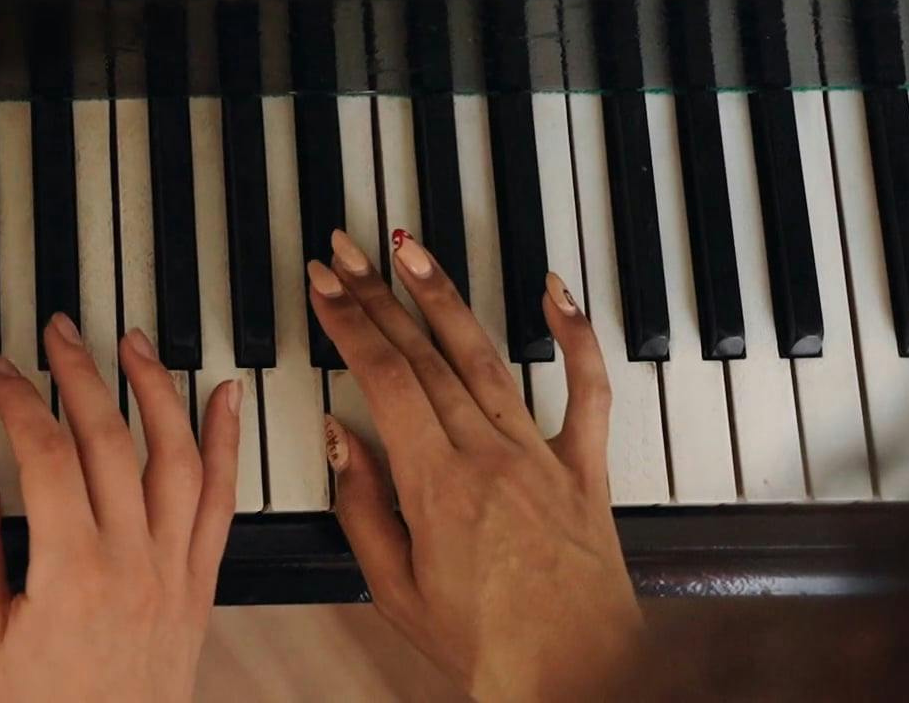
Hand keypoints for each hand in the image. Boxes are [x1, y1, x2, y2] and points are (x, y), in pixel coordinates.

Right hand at [0, 312, 241, 702]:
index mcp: (69, 573)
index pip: (45, 454)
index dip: (20, 399)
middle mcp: (132, 563)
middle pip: (112, 441)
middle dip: (81, 374)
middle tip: (58, 332)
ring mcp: (174, 571)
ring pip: (177, 458)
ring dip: (157, 390)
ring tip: (134, 343)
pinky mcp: (200, 584)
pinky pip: (222, 501)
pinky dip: (226, 443)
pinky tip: (224, 396)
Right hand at [310, 229, 640, 702]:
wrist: (577, 681)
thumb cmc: (487, 650)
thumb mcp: (395, 591)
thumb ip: (362, 508)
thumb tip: (340, 437)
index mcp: (437, 486)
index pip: (384, 377)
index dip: (348, 321)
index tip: (322, 284)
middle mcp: (490, 457)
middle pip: (424, 354)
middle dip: (377, 294)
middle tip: (345, 251)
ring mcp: (541, 458)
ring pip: (486, 357)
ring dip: (444, 296)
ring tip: (411, 249)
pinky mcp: (584, 470)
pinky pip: (587, 392)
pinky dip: (574, 336)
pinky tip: (553, 290)